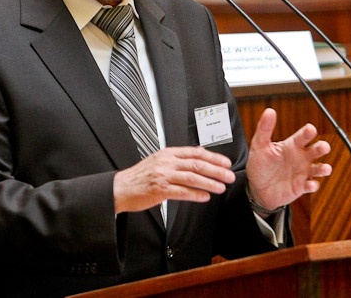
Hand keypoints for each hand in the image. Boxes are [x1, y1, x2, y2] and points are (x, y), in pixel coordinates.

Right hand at [113, 146, 235, 213]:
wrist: (121, 187)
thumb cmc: (140, 176)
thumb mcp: (159, 161)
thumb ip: (177, 159)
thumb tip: (198, 157)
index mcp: (168, 153)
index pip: (196, 152)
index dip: (213, 157)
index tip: (225, 163)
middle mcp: (167, 162)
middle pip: (197, 164)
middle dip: (216, 170)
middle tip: (229, 175)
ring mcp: (163, 176)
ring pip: (192, 177)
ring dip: (209, 182)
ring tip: (221, 187)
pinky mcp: (159, 190)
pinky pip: (182, 192)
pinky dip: (195, 194)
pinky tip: (205, 197)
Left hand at [246, 108, 331, 210]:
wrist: (257, 188)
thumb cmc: (260, 165)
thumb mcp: (259, 146)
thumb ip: (264, 129)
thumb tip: (269, 110)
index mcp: (291, 146)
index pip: (302, 137)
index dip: (307, 132)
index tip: (311, 129)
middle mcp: (300, 158)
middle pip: (316, 150)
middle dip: (321, 148)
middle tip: (324, 147)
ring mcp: (302, 172)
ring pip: (318, 168)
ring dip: (323, 168)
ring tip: (325, 168)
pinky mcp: (301, 187)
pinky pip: (311, 186)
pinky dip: (312, 185)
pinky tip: (310, 185)